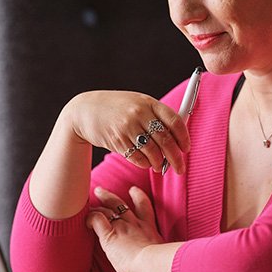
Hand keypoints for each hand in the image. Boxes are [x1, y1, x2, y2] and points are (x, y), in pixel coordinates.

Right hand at [67, 91, 189, 174]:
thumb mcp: (137, 104)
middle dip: (176, 158)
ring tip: (158, 166)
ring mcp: (127, 127)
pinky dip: (144, 164)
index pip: (175, 121)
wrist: (84, 110)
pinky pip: (137, 158)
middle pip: (166, 140)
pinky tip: (144, 163)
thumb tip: (177, 139)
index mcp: (149, 102)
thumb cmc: (117, 108)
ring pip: (153, 152)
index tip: (186, 149)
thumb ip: (156, 117)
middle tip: (180, 168)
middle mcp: (139, 113)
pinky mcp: (117, 140)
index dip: (184, 138)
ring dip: (159, 163)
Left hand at [87, 186, 164, 271]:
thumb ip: (161, 252)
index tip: (134, 191)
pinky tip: (87, 221)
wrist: (152, 263)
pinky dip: (91, 218)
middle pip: (121, 205)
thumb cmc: (159, 264)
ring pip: (108, 209)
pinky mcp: (109, 234)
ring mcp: (121, 227)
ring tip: (92, 198)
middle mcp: (134, 224)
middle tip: (103, 192)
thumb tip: (163, 259)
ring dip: (99, 202)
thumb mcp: (165, 254)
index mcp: (149, 229)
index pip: (144, 208)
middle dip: (111, 197)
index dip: (138, 197)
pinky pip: (97, 220)